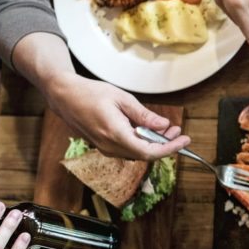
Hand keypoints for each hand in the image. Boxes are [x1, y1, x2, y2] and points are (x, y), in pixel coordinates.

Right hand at [44, 71, 187, 159]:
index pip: (149, 151)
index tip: (184, 140)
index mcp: (115, 134)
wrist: (64, 96)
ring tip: (167, 129)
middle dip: (165, 144)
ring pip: (137, 153)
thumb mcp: (122, 99)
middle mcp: (109, 146)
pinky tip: (149, 130)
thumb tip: (163, 125)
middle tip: (177, 131)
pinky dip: (142, 142)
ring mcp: (105, 148)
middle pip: (145, 154)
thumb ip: (143, 115)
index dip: (169, 148)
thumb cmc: (90, 93)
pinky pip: (128, 149)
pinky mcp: (103, 146)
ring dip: (154, 143)